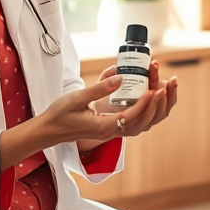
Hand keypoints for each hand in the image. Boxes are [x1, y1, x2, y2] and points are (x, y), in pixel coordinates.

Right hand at [36, 75, 161, 146]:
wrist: (48, 130)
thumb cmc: (60, 114)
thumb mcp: (78, 97)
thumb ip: (100, 87)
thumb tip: (120, 77)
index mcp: (102, 127)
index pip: (130, 116)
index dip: (143, 103)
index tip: (152, 90)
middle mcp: (108, 132)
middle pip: (138, 122)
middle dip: (151, 107)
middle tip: (161, 90)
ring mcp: (108, 131)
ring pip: (135, 124)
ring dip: (147, 110)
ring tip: (156, 93)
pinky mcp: (106, 128)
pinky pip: (128, 122)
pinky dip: (139, 111)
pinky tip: (143, 99)